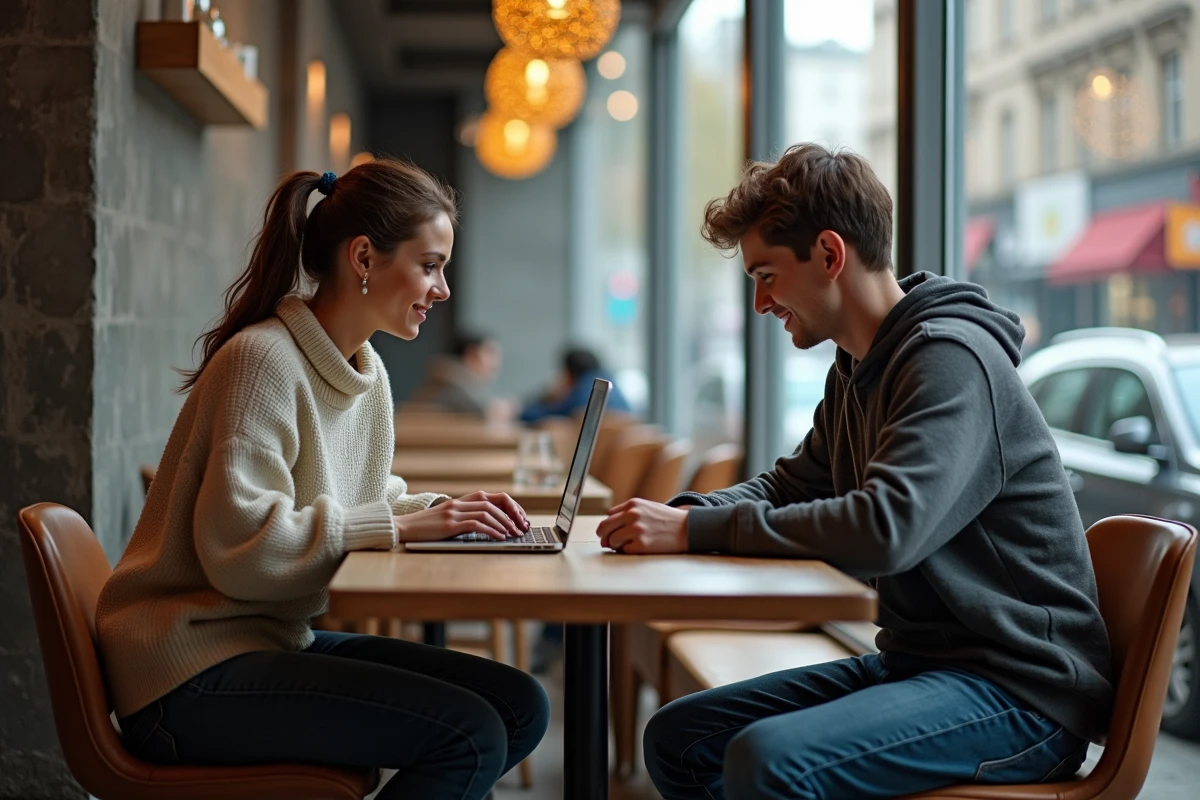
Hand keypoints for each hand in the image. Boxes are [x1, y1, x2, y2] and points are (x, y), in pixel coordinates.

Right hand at [395, 491, 529, 542]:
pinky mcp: (449, 524)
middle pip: (493, 502)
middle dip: (512, 514)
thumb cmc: (427, 526)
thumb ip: (465, 516)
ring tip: (514, 534)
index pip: (493, 497)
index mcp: (461, 500)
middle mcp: (460, 503)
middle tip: (522, 527)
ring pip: (487, 512)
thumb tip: (490, 525)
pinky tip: (500, 538)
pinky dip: (492, 530)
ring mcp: (454, 512)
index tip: (520, 518)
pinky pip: (476, 524)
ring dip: (504, 524)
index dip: (510, 506)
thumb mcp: (448, 517)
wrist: (404, 527)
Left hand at [596, 499, 689, 553]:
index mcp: (632, 504)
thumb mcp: (645, 507)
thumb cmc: (665, 519)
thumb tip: (606, 528)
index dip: (607, 528)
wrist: (687, 528)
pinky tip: (639, 547)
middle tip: (609, 543)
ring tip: (629, 544)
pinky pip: (623, 551)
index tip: (610, 533)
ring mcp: (636, 530)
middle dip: (604, 537)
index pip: (608, 517)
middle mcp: (632, 515)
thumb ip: (626, 513)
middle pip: (604, 528)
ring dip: (616, 545)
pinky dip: (628, 551)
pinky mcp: (642, 545)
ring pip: (611, 541)